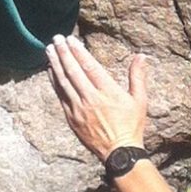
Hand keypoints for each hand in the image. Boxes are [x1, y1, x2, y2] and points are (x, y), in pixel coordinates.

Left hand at [47, 33, 149, 159]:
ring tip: (49, 50)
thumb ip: (137, 76)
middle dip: (63, 53)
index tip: (71, 40)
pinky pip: (60, 95)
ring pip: (64, 82)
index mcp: (107, 92)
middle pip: (73, 71)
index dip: (79, 52)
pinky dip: (54, 81)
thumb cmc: (132, 125)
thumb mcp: (140, 100)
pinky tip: (51, 70)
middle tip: (56, 39)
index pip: (89, 66)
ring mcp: (78, 109)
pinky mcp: (71, 117)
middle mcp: (90, 98)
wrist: (118, 152)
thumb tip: (141, 55)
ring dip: (56, 64)